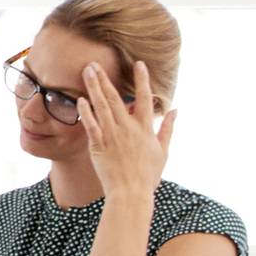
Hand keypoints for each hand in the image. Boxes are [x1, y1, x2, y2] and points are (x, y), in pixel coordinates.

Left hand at [79, 59, 172, 201]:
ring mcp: (113, 136)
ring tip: (87, 72)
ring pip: (101, 107)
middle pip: (116, 98)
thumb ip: (168, 128)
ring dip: (93, 87)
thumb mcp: (163, 150)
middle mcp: (129, 129)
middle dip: (105, 79)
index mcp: (146, 129)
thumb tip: (176, 110)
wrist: (131, 193)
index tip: (138, 64)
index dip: (142, 80)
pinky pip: (91, 126)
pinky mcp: (99, 146)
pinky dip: (86, 112)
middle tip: (94, 62)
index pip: (145, 99)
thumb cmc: (148, 174)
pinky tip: (80, 99)